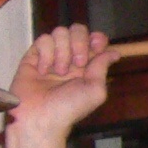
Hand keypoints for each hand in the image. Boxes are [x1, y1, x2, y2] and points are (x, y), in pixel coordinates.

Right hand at [10, 26, 118, 141]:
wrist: (40, 117)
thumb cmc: (70, 108)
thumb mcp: (95, 90)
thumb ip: (102, 67)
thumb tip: (114, 52)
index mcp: (87, 66)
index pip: (94, 40)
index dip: (96, 38)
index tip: (96, 47)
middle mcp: (69, 58)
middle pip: (77, 30)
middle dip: (79, 43)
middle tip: (77, 64)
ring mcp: (51, 56)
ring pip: (59, 32)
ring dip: (61, 51)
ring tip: (58, 71)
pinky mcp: (33, 57)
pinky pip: (42, 40)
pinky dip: (45, 54)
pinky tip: (43, 71)